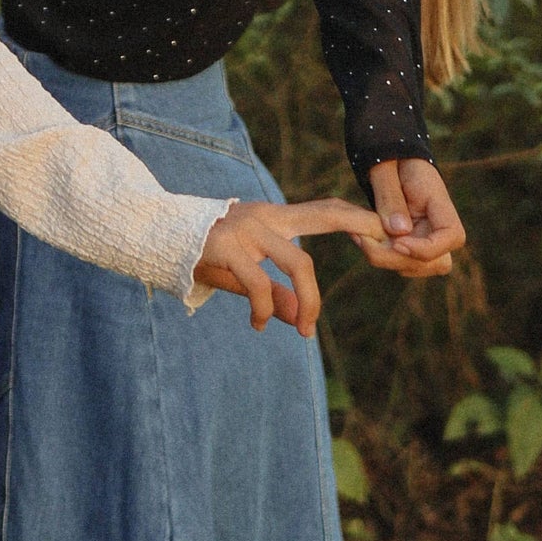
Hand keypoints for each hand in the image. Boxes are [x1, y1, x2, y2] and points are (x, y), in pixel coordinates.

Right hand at [195, 196, 389, 339]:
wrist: (155, 236)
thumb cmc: (204, 256)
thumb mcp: (244, 274)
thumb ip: (274, 293)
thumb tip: (299, 318)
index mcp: (273, 218)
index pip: (324, 211)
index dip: (357, 219)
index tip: (385, 234)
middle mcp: (265, 217)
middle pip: (325, 215)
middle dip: (360, 225)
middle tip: (385, 247)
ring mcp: (246, 229)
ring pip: (299, 262)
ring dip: (310, 301)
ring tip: (307, 330)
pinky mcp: (226, 247)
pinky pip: (259, 284)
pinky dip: (265, 310)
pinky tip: (260, 325)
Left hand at [357, 157, 464, 278]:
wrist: (389, 159)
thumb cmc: (390, 158)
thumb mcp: (385, 168)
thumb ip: (390, 196)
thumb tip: (399, 232)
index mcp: (439, 202)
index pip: (453, 236)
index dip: (428, 248)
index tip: (398, 242)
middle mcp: (437, 225)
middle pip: (437, 262)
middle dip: (399, 259)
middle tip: (365, 239)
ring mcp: (425, 237)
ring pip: (417, 267)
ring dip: (386, 259)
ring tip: (358, 236)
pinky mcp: (409, 243)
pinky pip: (400, 262)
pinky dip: (380, 256)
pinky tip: (361, 238)